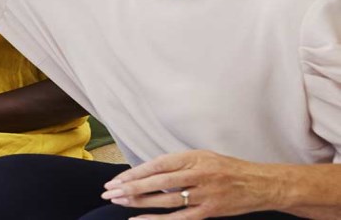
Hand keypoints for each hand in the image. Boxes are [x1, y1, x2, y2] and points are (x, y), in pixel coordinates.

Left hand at [102, 150, 291, 218]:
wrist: (262, 184)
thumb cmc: (228, 169)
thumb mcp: (203, 157)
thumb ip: (177, 164)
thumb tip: (146, 172)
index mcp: (194, 158)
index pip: (157, 165)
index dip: (134, 173)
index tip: (116, 179)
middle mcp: (198, 174)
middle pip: (157, 183)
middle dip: (130, 188)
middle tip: (109, 192)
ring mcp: (204, 194)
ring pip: (165, 201)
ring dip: (138, 202)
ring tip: (118, 202)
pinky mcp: (209, 211)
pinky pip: (178, 218)